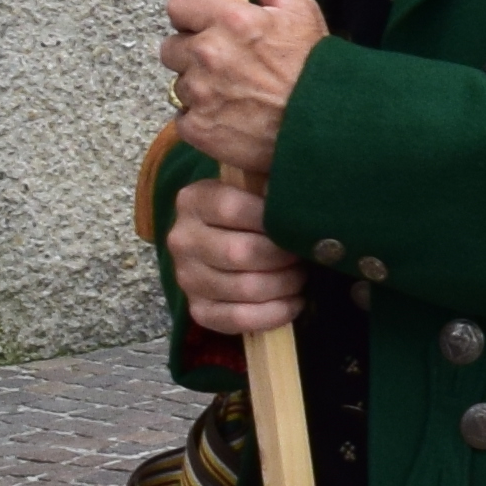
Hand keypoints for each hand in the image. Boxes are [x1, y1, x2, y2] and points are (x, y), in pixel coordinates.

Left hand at [160, 0, 327, 187]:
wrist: (330, 127)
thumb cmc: (317, 69)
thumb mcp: (300, 11)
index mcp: (230, 20)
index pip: (178, 4)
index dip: (194, 14)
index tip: (210, 24)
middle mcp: (208, 55)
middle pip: (172, 46)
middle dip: (194, 52)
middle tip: (228, 64)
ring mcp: (200, 94)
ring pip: (179, 84)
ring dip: (199, 87)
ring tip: (236, 93)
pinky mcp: (198, 128)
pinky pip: (184, 118)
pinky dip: (203, 119)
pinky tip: (232, 117)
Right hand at [163, 175, 305, 337]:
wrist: (236, 239)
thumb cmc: (259, 207)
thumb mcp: (260, 178)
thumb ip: (267, 166)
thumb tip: (287, 178)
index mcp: (193, 200)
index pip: (233, 209)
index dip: (273, 219)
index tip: (297, 223)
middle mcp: (182, 239)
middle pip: (240, 252)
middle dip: (284, 257)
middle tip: (303, 254)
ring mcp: (187, 277)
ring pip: (244, 288)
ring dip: (285, 285)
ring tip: (300, 275)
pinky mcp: (198, 309)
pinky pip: (237, 320)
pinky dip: (274, 314)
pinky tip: (293, 302)